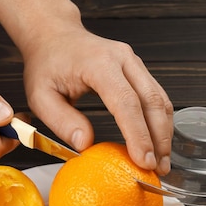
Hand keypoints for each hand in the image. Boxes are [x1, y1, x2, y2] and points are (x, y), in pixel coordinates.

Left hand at [21, 25, 173, 174]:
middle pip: (152, 102)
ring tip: (162, 163)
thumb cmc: (47, 64)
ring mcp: (134, 63)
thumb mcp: (40, 95)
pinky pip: (157, 97)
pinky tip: (159, 144)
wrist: (55, 36)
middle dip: (159, 139)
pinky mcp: (139, 70)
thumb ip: (61, 121)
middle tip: (157, 170)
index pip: (126, 102)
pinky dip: (161, 123)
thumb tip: (86, 144)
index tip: (144, 161)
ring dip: (165, 134)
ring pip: (161, 100)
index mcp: (99, 64)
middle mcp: (123, 59)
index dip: (138, 134)